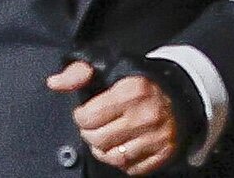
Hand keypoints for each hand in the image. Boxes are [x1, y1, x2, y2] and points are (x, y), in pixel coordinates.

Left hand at [47, 59, 180, 174]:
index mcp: (132, 90)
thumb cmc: (140, 80)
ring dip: (102, 151)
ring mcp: (157, 137)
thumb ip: (79, 72)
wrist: (179, 93)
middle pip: (100, 140)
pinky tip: (120, 147)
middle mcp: (146, 115)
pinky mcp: (164, 153)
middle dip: (89, 135)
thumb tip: (54, 83)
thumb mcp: (110, 66)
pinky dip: (122, 162)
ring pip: (115, 157)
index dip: (81, 116)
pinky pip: (132, 169)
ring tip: (103, 138)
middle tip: (92, 127)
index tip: (84, 113)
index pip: (90, 116)